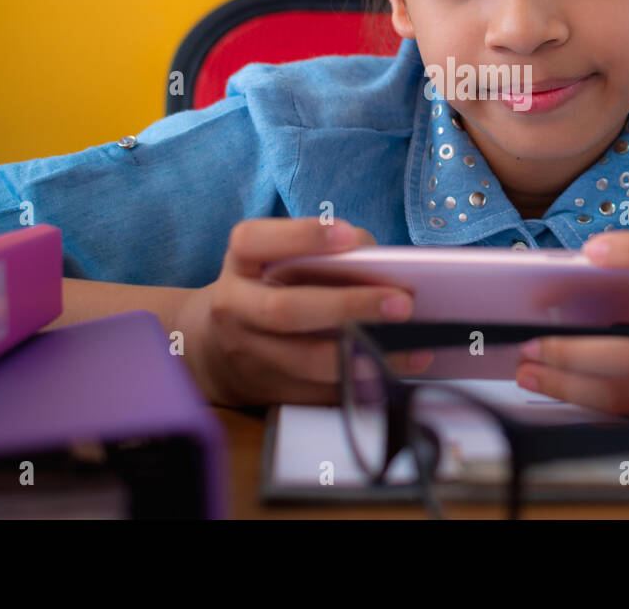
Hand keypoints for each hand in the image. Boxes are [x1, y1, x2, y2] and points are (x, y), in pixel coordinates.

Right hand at [174, 218, 425, 406]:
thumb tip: (382, 263)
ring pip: (305, 361)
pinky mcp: (268, 390)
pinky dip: (361, 386)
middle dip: (348, 307)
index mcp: (240, 263)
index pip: (256, 241)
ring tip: (415, 348)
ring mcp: (249, 354)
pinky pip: (320, 393)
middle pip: (286, 310)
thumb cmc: (267, 285)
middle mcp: (235, 308)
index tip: (349, 236)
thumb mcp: (278, 256)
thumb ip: (323, 252)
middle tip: (402, 303)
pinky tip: (397, 376)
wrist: (213, 346)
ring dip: (365, 356)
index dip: (302, 237)